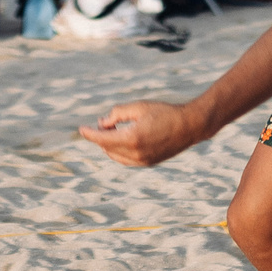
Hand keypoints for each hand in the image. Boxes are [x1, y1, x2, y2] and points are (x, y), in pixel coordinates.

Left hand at [79, 99, 205, 167]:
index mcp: (133, 138)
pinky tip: (121, 140)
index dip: (90, 134)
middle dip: (101, 137)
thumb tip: (102, 123)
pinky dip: (119, 151)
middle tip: (104, 123)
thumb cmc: (165, 112)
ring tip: (112, 130)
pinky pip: (127, 160)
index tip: (82, 129)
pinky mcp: (149, 163)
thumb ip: (118, 114)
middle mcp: (137, 153)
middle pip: (108, 148)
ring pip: (116, 156)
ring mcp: (143, 161)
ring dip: (109, 145)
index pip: (103, 139)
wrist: (190, 126)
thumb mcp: (139, 107)